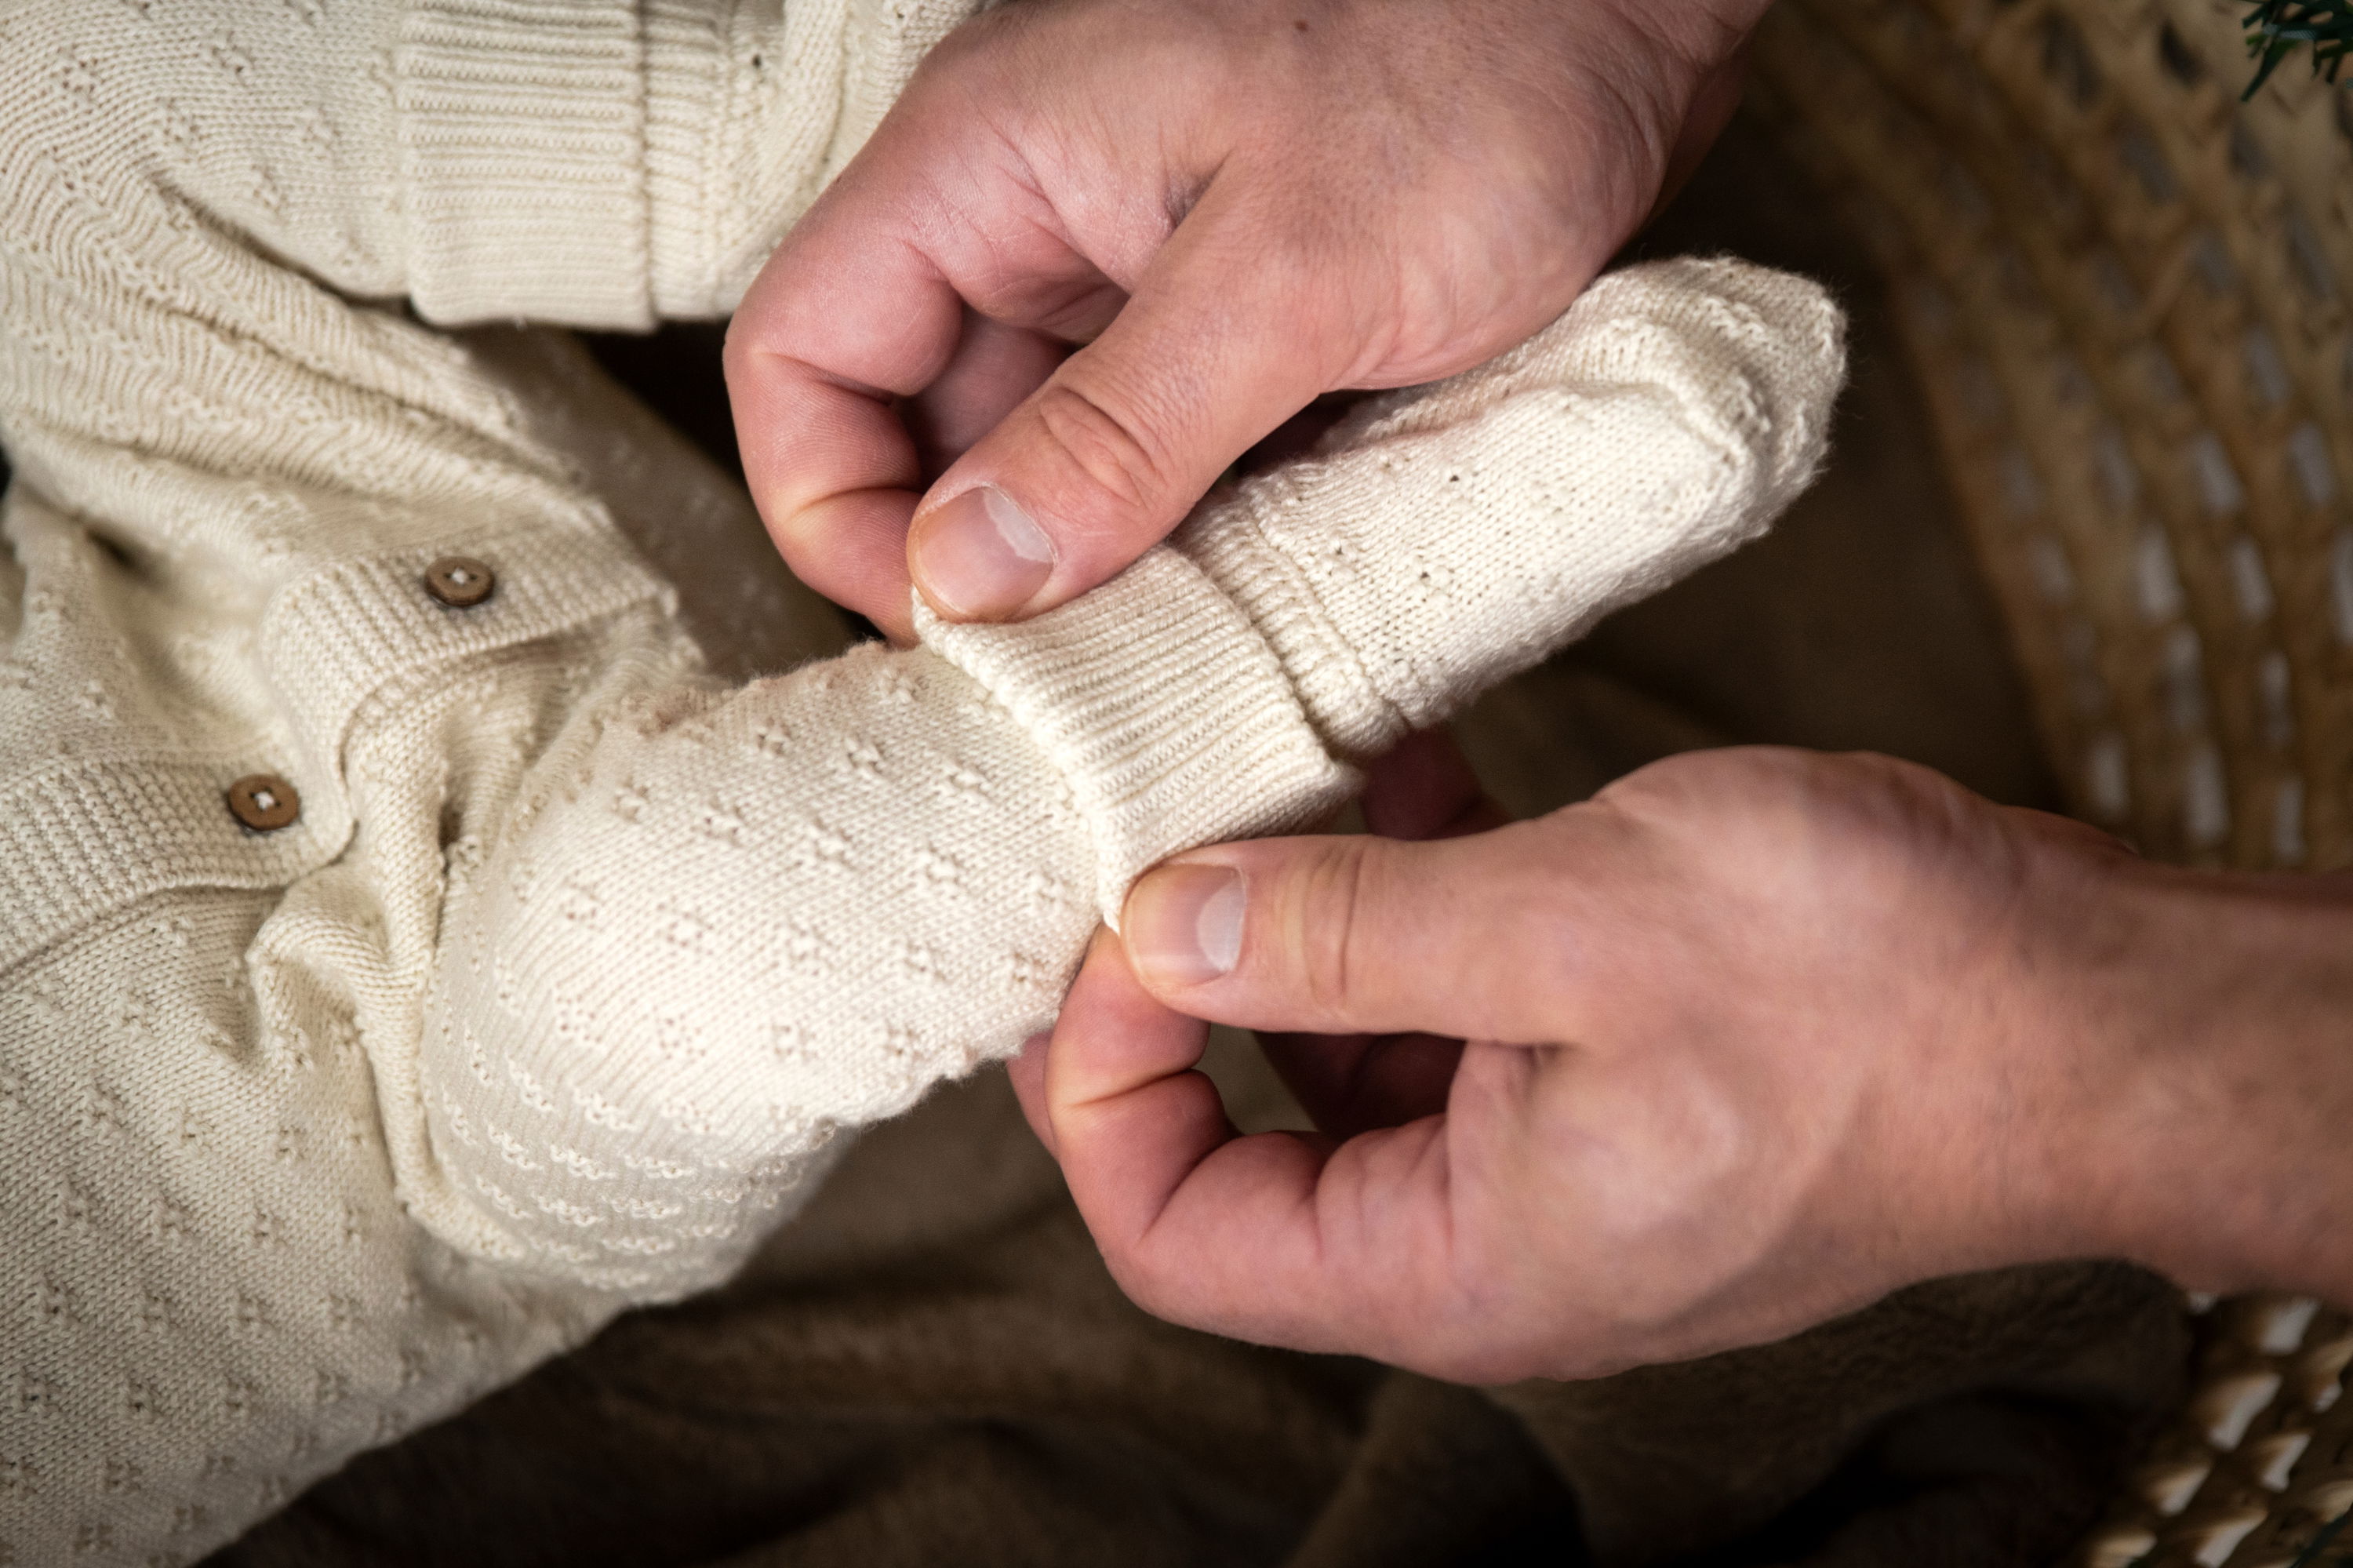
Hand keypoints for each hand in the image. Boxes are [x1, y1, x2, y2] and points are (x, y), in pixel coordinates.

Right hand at [725, 0, 1763, 640]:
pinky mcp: (1241, 327)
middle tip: (1070, 700)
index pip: (800, 355)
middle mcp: (1041, 225)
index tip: (947, 629)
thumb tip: (970, 575)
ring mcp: (1140, 279)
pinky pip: (1168, 462)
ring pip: (1054, 468)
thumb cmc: (1482, 55)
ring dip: (1103, 582)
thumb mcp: (1295, 262)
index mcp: (988, 167)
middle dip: (984, 576)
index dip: (833, 509)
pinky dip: (1199, 549)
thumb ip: (1122, 428)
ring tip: (1178, 689)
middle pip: (923, 434)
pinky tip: (1261, 632)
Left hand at [1011, 746, 2352, 1382]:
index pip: (1176, 1237)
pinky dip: (1402, 905)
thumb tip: (1155, 929)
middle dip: (1171, 998)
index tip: (1095, 931)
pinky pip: (1453, 1012)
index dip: (1096, 1093)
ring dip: (1289, 925)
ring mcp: (1550, 1164)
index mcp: (1452, 1263)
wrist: (2099, 1009)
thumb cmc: (1872, 990)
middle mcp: (1484, 1242)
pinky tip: (1404, 774)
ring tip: (1265, 774)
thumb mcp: (1569, 926)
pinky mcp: (1607, 1085)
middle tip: (1134, 843)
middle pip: (1242, 1153)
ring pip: (1344, 1068)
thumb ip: (1340, 937)